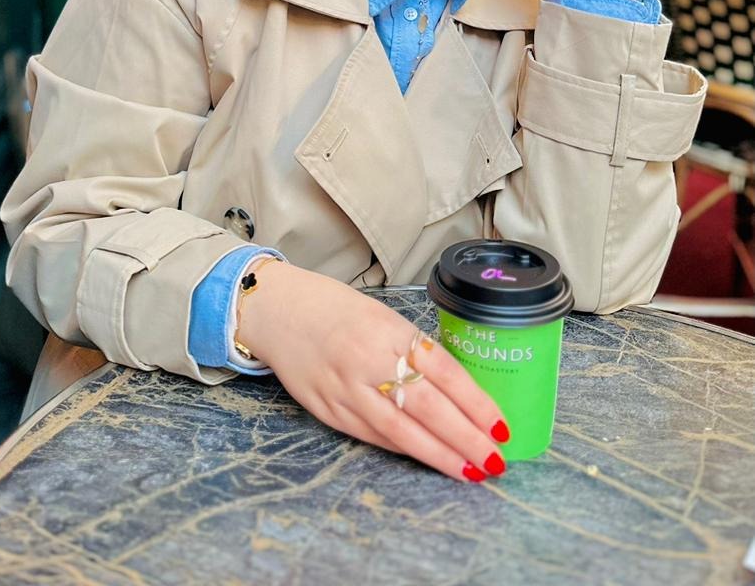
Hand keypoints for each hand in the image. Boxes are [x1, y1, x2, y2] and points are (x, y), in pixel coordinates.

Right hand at [238, 263, 508, 481]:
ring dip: (440, 455)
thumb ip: (413, 349)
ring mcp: (345, 389)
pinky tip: (428, 460)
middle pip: (427, 407)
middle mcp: (367, 360)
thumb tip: (458, 389)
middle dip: (466, 438)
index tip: (500, 425)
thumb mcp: (381, 315)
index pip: (442, 369)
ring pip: (401, 431)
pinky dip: (405, 450)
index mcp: (387, 329)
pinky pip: (373, 436)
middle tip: (495, 459)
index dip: (475, 401)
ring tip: (471, 470)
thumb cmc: (335, 309)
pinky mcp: (328, 410)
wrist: (278, 310)